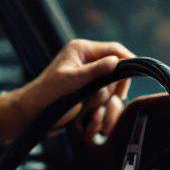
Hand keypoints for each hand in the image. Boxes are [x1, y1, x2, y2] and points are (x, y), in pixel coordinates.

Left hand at [0, 39, 134, 145]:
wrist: (33, 115)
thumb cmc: (47, 94)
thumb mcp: (72, 80)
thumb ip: (95, 70)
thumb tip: (117, 61)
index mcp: (82, 50)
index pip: (114, 49)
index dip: (127, 61)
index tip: (135, 76)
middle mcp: (86, 61)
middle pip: (116, 73)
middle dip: (112, 90)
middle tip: (111, 101)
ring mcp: (88, 79)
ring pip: (111, 90)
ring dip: (102, 104)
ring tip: (89, 114)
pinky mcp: (87, 94)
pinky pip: (103, 102)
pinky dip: (99, 113)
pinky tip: (89, 121)